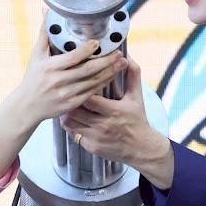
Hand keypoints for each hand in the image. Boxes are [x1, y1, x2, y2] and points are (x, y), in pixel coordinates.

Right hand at [12, 26, 125, 124]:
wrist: (27, 106)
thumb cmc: (32, 78)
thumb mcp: (36, 55)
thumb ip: (44, 33)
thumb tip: (46, 10)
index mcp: (50, 67)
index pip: (73, 57)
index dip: (87, 50)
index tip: (98, 42)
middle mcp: (58, 81)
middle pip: (87, 70)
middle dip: (106, 61)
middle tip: (119, 53)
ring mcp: (66, 94)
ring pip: (92, 82)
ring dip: (109, 72)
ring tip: (122, 63)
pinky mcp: (71, 104)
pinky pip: (91, 93)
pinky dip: (103, 84)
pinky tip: (112, 76)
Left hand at [60, 59, 173, 186]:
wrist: (141, 148)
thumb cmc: (137, 119)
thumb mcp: (136, 96)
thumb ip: (133, 74)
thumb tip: (127, 56)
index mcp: (114, 110)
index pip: (89, 98)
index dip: (80, 89)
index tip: (76, 81)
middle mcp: (103, 125)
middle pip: (76, 110)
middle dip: (69, 100)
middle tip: (64, 91)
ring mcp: (96, 137)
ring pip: (70, 123)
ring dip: (66, 112)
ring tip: (65, 103)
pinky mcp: (91, 147)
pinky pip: (73, 134)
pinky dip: (70, 125)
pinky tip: (72, 118)